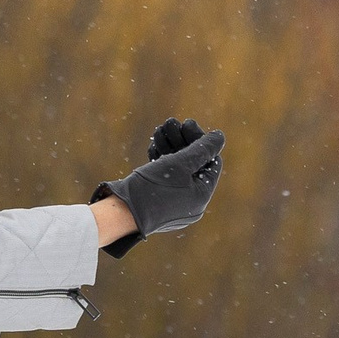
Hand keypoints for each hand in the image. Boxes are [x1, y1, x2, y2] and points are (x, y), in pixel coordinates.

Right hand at [91, 120, 224, 257]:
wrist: (119, 213)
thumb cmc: (152, 189)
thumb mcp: (180, 164)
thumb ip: (201, 149)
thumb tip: (219, 137)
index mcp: (201, 197)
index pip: (211, 162)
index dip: (202, 141)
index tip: (187, 125)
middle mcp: (190, 203)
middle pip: (193, 165)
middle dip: (182, 141)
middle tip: (171, 124)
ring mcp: (173, 204)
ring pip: (177, 169)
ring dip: (170, 147)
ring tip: (160, 130)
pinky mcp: (157, 202)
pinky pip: (165, 178)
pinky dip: (161, 161)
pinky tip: (154, 145)